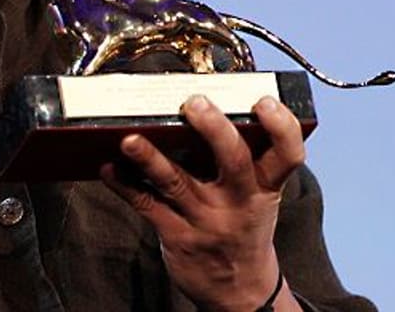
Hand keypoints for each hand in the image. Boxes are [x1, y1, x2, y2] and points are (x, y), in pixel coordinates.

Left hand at [100, 95, 305, 311]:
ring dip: (151, 158)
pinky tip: (108, 167)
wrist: (239, 293)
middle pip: (233, 160)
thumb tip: (205, 110)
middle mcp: (239, 202)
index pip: (286, 155)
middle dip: (214, 129)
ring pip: (177, 182)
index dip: (281, 127)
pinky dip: (124, 184)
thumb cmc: (243, 229)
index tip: (265, 102)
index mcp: (265, 187)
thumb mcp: (257, 198)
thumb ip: (241, 160)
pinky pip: (146, 205)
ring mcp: (206, 220)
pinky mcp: (176, 235)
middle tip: (195, 103)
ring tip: (130, 139)